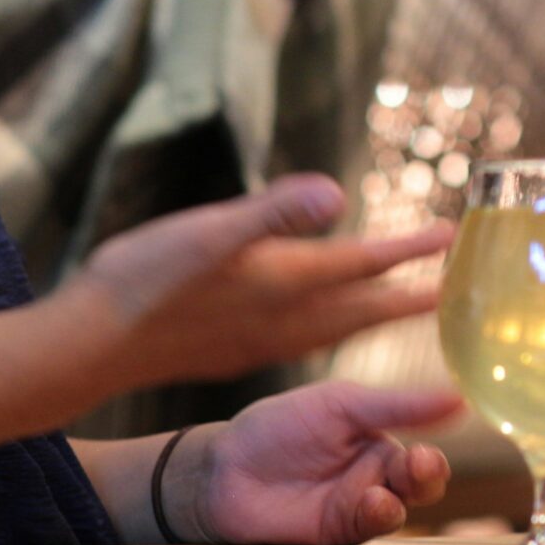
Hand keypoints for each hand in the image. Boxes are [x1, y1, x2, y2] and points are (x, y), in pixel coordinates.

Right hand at [64, 174, 452, 388]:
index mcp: (285, 281)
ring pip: (337, 327)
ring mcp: (261, 340)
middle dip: (409, 293)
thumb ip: (275, 212)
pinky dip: (333, 328)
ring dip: (374, 313)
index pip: (365, 262)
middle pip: (364, 306)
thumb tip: (337, 193)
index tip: (451, 237)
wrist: (93, 344)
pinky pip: (308, 340)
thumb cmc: (146, 279)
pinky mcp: (237, 351)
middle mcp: (284, 318)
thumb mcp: (210, 230)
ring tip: (402, 305)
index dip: (409, 248)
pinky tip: (321, 325)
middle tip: (452, 288)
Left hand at [187, 380, 461, 544]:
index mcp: (379, 444)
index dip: (431, 457)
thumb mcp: (339, 406)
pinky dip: (375, 519)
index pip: (421, 456)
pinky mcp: (335, 537)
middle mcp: (375, 480)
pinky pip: (366, 531)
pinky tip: (370, 504)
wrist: (223, 470)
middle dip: (425, 479)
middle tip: (419, 467)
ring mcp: (355, 511)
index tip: (428, 450)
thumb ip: (396, 406)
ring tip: (380, 493)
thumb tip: (458, 397)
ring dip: (396, 502)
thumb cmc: (277, 428)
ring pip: (397, 512)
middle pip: (419, 488)